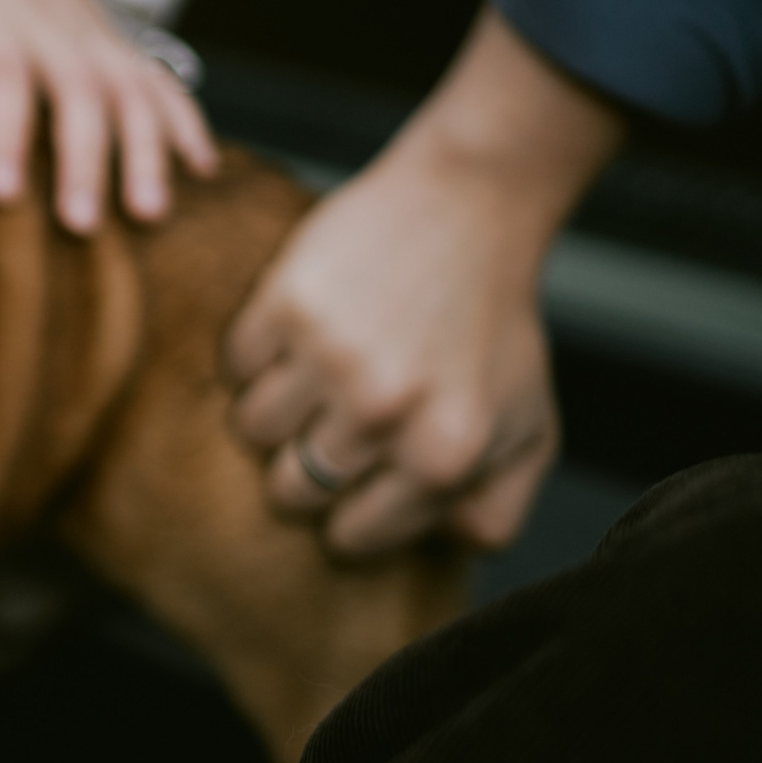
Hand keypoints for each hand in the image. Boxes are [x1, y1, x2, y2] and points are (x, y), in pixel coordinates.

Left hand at [0, 0, 216, 231]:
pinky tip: (201, 173)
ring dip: (144, 150)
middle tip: (77, 226)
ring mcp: (87, 34)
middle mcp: (44, 22)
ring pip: (129, 90)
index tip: (0, 193)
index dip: (2, 130)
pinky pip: (161, 79)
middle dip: (83, 158)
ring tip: (146, 216)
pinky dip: (186, 121)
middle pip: (75, 91)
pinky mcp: (114, 44)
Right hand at [224, 7, 623, 555]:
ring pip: (252, 432)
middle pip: (291, 491)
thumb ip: (494, 509)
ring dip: (277, 410)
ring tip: (317, 373)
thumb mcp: (526, 428)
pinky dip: (257, 354)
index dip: (349, 511)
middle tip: (335, 423)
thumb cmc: (492, 326)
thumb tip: (438, 552)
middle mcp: (384, 413)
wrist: (466, 210)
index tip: (362, 476)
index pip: (349, 538)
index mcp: (443, 457)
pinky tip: (303, 331)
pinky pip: (235, 366)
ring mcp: (330, 357)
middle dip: (306, 466)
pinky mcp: (285, 306)